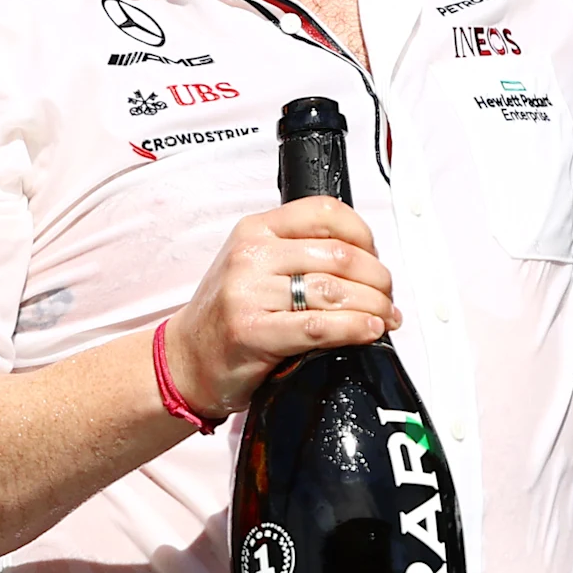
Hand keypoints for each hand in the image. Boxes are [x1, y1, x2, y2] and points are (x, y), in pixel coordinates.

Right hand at [162, 195, 401, 417]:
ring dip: (373, 307)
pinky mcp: (253, 331)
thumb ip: (300, 254)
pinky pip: (320, 326)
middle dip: (377, 279)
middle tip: (386, 297)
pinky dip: (354, 329)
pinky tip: (368, 332)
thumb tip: (366, 264)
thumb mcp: (255, 267)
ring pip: (335, 290)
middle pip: (340, 255)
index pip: (325, 213)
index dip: (364, 234)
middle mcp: (251, 255)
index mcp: (256, 230)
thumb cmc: (225, 315)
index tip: (375, 256)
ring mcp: (249, 293)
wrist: (185, 359)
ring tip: (383, 318)